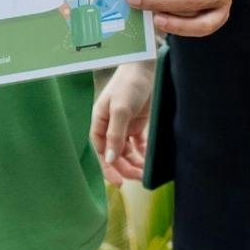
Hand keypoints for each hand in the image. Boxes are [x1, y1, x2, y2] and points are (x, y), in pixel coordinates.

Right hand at [91, 60, 154, 185]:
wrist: (147, 67)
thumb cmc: (129, 84)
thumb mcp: (120, 109)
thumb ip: (115, 135)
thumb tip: (109, 159)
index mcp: (99, 122)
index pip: (101, 151)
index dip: (108, 168)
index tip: (119, 183)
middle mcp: (110, 127)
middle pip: (115, 155)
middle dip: (125, 168)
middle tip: (139, 178)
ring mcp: (124, 127)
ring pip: (127, 153)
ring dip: (135, 164)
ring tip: (146, 173)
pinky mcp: (138, 125)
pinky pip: (139, 145)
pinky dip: (143, 154)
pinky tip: (150, 162)